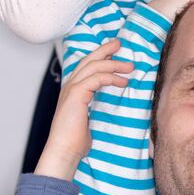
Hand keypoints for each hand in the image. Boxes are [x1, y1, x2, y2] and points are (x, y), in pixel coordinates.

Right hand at [34, 41, 132, 180]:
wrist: (64, 150)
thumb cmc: (75, 142)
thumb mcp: (86, 122)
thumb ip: (92, 111)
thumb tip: (104, 111)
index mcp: (71, 91)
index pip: (85, 67)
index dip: (99, 56)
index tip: (113, 51)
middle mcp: (70, 86)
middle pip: (88, 60)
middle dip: (105, 50)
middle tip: (120, 44)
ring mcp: (71, 89)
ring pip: (94, 66)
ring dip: (113, 63)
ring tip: (130, 66)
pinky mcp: (76, 94)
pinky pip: (96, 78)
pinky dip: (111, 77)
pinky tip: (122, 82)